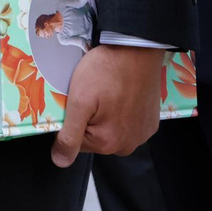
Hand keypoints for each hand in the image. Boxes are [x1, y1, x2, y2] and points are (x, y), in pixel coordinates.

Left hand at [51, 45, 165, 166]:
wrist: (138, 49)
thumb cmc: (106, 71)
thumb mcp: (79, 100)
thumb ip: (69, 135)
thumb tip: (60, 161)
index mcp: (107, 143)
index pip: (76, 141)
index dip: (73, 119)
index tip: (79, 100)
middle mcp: (127, 145)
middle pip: (95, 138)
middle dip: (90, 118)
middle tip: (95, 94)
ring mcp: (142, 134)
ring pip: (112, 130)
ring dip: (107, 116)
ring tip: (109, 92)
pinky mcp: (151, 122)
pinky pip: (129, 124)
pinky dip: (123, 112)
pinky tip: (123, 94)